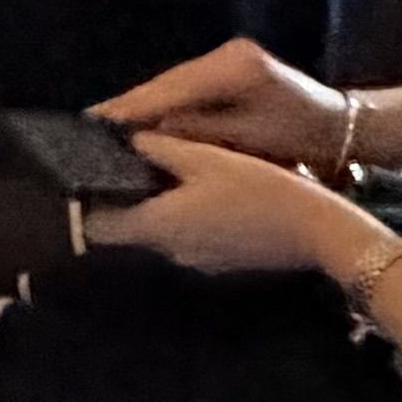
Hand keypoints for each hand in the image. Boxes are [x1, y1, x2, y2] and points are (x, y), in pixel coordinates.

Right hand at [92, 37, 350, 168]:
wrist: (341, 129)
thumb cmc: (302, 139)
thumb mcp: (249, 140)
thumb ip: (196, 132)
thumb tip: (143, 135)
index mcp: (232, 67)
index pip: (168, 89)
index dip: (129, 107)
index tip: (92, 122)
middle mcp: (225, 55)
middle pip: (164, 84)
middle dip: (127, 107)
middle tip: (86, 129)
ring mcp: (226, 59)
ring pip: (171, 87)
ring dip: (141, 108)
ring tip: (103, 128)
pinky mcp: (228, 69)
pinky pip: (184, 90)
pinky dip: (162, 106)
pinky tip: (139, 123)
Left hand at [94, 132, 380, 277]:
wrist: (317, 231)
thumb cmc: (259, 189)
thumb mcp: (207, 158)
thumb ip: (162, 148)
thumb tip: (130, 140)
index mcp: (159, 225)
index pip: (98, 228)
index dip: (86, 205)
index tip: (84, 180)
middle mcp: (171, 251)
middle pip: (130, 228)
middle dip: (126, 199)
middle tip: (129, 162)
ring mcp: (198, 261)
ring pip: (162, 231)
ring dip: (158, 206)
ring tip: (166, 168)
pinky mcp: (222, 262)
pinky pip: (189, 236)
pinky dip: (185, 216)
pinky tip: (203, 190)